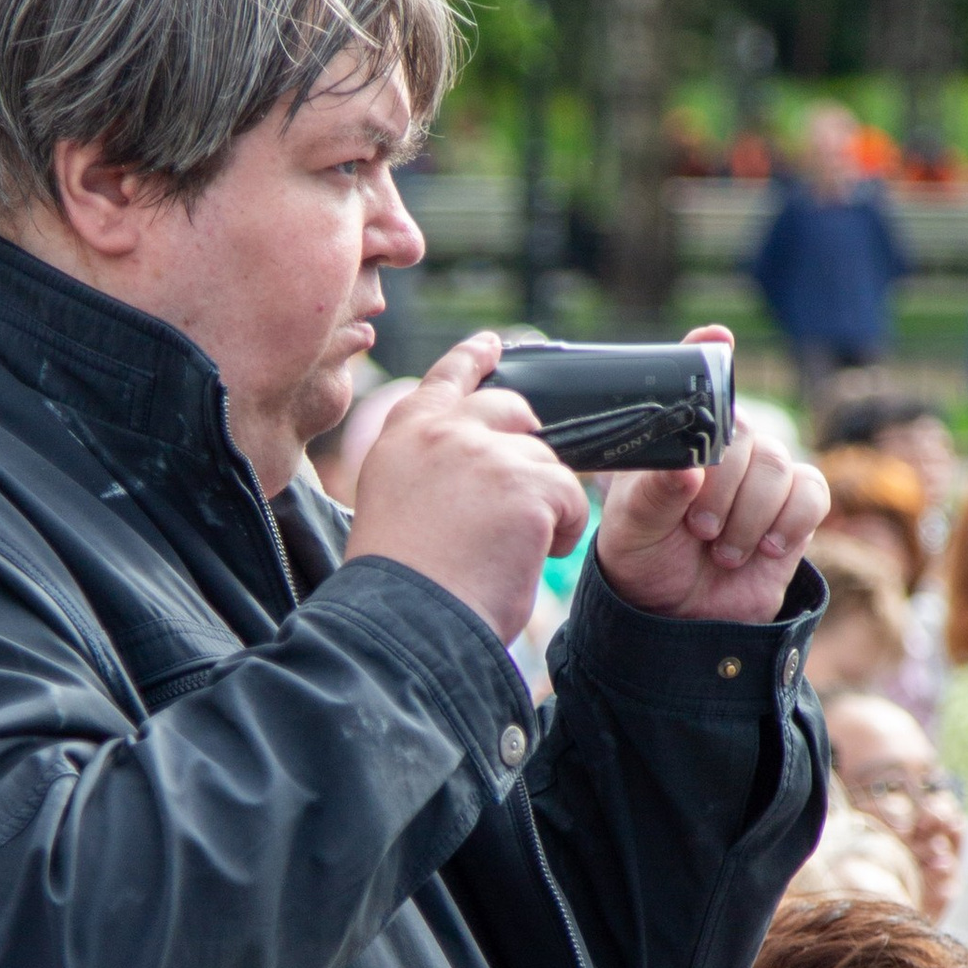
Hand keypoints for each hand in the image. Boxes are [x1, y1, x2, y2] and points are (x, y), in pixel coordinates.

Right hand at [344, 331, 590, 644]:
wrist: (408, 623)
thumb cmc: (400, 586)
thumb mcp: (396, 505)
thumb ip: (429, 470)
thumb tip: (477, 464)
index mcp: (403, 437)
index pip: (445, 379)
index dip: (472, 359)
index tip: (492, 345)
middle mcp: (443, 433)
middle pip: (510, 408)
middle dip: (528, 437)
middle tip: (530, 481)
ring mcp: (487, 453)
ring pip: (545, 463)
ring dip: (542, 504)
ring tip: (512, 552)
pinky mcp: (528, 483)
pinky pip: (570, 498)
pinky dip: (562, 530)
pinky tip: (532, 557)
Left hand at [590, 330, 828, 623]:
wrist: (679, 620)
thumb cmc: (646, 563)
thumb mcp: (633, 532)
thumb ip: (654, 496)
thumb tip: (691, 470)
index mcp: (679, 440)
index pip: (697, 383)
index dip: (708, 354)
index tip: (716, 339)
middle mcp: (724, 449)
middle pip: (747, 434)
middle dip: (724, 487)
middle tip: (699, 531)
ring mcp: (763, 476)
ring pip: (779, 465)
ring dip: (749, 515)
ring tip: (721, 550)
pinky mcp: (795, 508)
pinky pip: (812, 493)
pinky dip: (789, 521)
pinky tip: (764, 547)